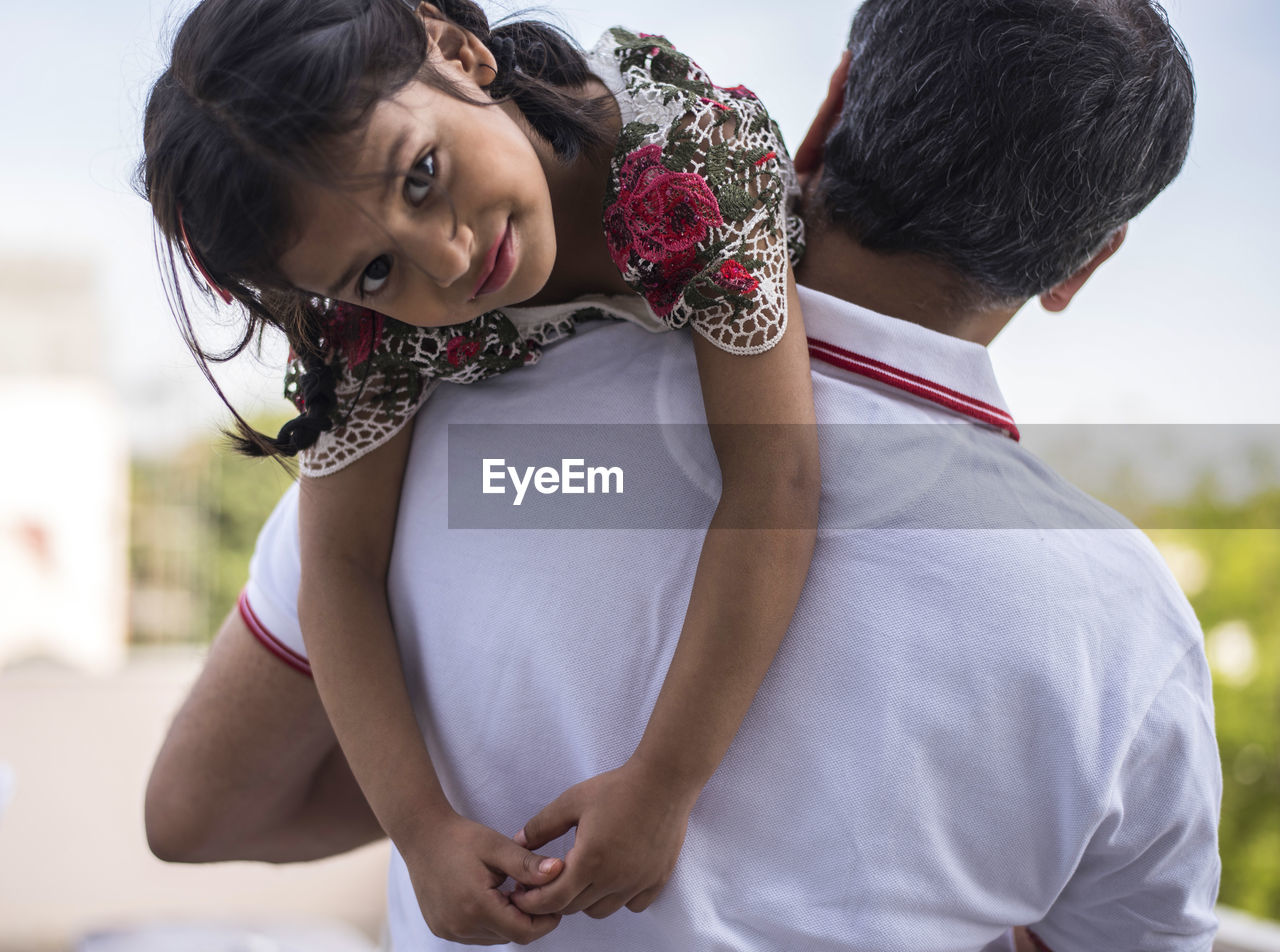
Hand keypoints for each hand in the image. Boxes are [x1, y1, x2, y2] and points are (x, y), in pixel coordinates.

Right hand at [399, 809, 565, 944]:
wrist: (422, 835)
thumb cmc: (460, 837)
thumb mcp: (497, 846)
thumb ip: (527, 864)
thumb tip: (559, 872)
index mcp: (476, 907)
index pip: (524, 932)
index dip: (545, 920)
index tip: (552, 898)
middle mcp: (460, 926)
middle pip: (510, 936)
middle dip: (528, 916)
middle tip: (529, 886)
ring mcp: (448, 930)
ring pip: (495, 937)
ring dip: (509, 919)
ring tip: (510, 888)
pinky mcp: (442, 928)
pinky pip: (478, 934)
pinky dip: (491, 920)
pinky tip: (492, 895)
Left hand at [510, 760, 697, 918]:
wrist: (664, 781)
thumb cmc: (618, 787)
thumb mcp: (572, 800)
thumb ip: (542, 825)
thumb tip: (518, 842)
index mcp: (590, 861)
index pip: (554, 899)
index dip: (533, 901)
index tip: (522, 893)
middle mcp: (614, 879)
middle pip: (574, 908)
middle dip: (554, 900)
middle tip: (545, 884)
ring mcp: (638, 882)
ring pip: (601, 911)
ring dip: (585, 900)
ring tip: (580, 878)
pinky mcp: (657, 880)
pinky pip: (632, 905)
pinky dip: (617, 898)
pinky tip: (612, 877)